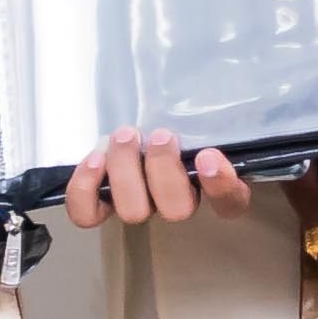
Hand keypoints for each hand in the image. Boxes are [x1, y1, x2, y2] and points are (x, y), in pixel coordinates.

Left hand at [60, 128, 250, 230]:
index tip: (209, 155)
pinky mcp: (103, 204)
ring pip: (133, 210)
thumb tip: (228, 105)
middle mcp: (176, 202)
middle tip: (161, 136)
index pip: (230, 202)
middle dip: (164, 170)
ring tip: (125, 136)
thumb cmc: (172, 121)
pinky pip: (88, 213)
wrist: (132, 125)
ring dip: (127, 171)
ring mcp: (139, 205)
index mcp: (210, 185)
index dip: (221, 184)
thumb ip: (212, 121)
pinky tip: (95, 159)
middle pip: (177, 209)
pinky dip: (87, 188)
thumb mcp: (200, 118)